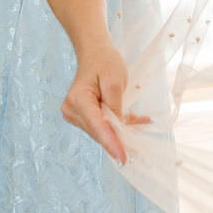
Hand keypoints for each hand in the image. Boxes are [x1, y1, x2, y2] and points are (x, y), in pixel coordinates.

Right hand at [61, 43, 149, 163]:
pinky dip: (117, 124)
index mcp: (78, 100)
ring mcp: (74, 114)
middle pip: (98, 132)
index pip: (97, 127)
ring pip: (101, 131)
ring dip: (120, 130)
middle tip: (138, 147)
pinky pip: (101, 126)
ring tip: (140, 121)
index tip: (123, 158)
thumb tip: (117, 130)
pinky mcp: (81, 116)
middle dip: (118, 138)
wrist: (94, 53)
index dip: (112, 143)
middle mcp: (72, 110)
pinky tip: (135, 120)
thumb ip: (115, 107)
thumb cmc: (105, 62)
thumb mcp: (114, 82)